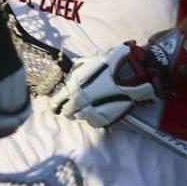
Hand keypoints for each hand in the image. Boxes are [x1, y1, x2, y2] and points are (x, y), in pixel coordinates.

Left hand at [48, 42, 162, 127]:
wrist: (130, 75)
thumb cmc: (110, 65)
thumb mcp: (89, 63)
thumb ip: (78, 70)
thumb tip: (72, 72)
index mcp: (72, 86)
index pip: (56, 100)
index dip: (56, 103)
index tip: (56, 104)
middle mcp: (78, 100)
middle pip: (67, 112)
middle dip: (68, 109)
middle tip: (71, 108)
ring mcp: (91, 111)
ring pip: (79, 118)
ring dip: (80, 114)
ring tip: (85, 109)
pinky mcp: (104, 119)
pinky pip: (93, 122)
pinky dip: (93, 118)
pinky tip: (96, 113)